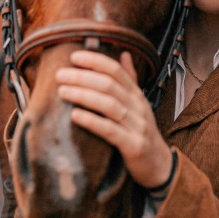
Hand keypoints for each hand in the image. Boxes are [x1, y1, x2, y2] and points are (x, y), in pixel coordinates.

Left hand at [56, 50, 172, 188]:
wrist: (158, 164)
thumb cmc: (141, 131)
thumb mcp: (138, 103)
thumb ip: (130, 79)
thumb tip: (123, 53)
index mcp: (136, 94)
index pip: (116, 71)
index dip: (95, 61)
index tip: (74, 56)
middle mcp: (138, 106)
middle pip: (109, 85)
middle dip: (83, 77)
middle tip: (60, 74)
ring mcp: (137, 125)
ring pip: (109, 105)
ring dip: (83, 95)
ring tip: (62, 91)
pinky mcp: (133, 145)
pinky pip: (110, 130)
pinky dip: (92, 121)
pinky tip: (75, 115)